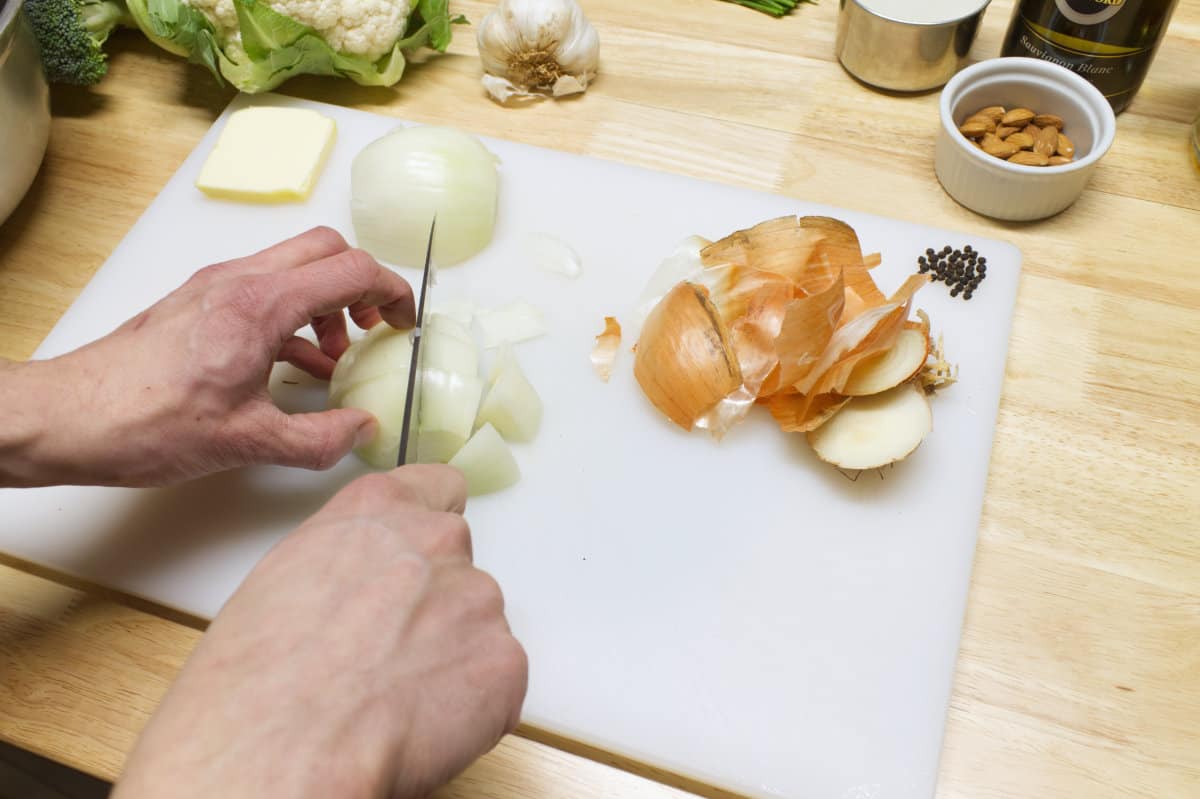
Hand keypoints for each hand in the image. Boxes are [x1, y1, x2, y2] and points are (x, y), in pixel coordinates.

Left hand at [0, 227, 413, 486]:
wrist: (69, 415)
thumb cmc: (145, 422)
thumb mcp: (246, 442)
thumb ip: (318, 438)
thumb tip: (362, 431)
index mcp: (261, 305)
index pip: (350, 270)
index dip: (392, 293)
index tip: (406, 324)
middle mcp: (239, 281)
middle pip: (326, 248)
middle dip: (361, 284)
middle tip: (376, 328)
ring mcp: (215, 286)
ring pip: (293, 265)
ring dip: (326, 301)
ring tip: (334, 355)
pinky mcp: (198, 302)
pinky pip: (264, 289)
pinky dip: (293, 315)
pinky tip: (292, 367)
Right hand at [113, 465, 527, 798]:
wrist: (279, 744)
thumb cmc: (256, 675)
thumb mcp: (286, 576)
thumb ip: (349, 558)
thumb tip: (366, 587)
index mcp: (379, 509)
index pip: (440, 488)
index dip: (431, 529)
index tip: (424, 559)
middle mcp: (438, 540)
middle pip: (460, 568)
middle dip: (438, 607)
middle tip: (390, 657)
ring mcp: (479, 599)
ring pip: (479, 628)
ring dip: (453, 659)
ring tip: (394, 701)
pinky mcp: (505, 662)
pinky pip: (499, 683)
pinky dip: (473, 709)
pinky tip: (419, 729)